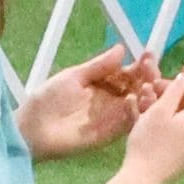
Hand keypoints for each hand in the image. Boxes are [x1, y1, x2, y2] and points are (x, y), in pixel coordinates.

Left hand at [17, 44, 155, 158]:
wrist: (32, 129)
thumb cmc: (47, 100)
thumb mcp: (73, 77)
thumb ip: (98, 66)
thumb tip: (122, 49)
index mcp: (102, 84)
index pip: (128, 73)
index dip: (140, 64)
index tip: (148, 54)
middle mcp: (111, 100)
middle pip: (137, 88)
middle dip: (148, 77)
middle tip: (152, 69)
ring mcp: (112, 117)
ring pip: (137, 104)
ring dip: (146, 93)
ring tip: (148, 83)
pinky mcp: (110, 134)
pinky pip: (128, 122)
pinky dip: (136, 111)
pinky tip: (136, 99)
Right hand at [122, 63, 183, 183]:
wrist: (143, 179)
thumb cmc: (149, 143)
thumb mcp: (159, 110)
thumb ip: (175, 90)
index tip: (183, 68)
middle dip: (177, 92)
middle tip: (155, 88)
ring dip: (172, 107)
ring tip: (148, 104)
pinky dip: (172, 123)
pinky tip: (153, 123)